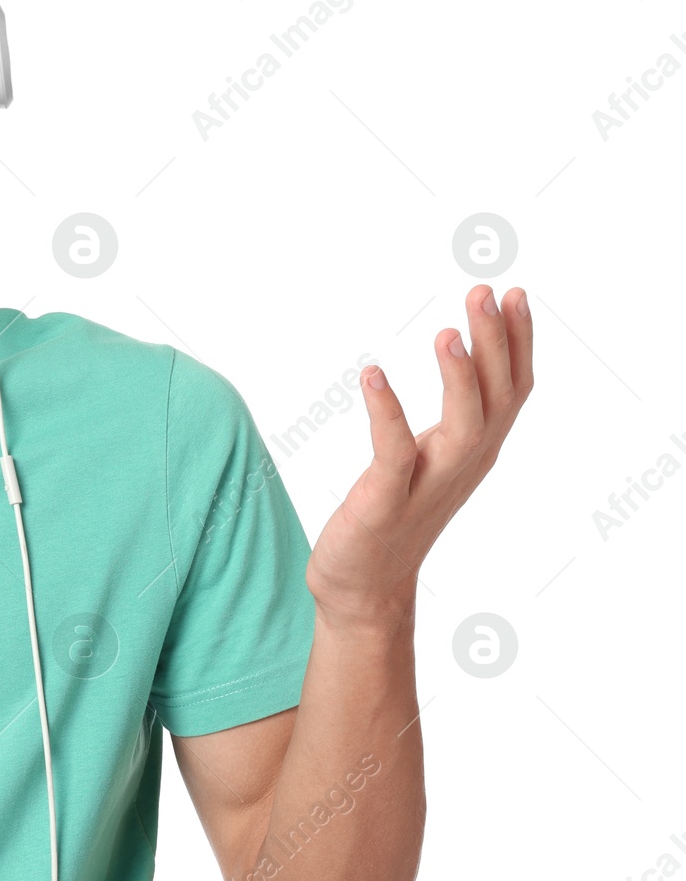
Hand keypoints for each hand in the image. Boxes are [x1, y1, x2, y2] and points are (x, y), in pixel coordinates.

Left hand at [305, 284, 533, 627]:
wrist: (362, 588)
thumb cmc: (394, 513)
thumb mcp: (433, 455)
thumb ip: (455, 414)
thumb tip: (467, 355)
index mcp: (474, 450)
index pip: (510, 390)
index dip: (517, 343)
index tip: (515, 293)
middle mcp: (461, 465)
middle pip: (495, 398)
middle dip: (496, 344)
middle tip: (487, 292)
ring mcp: (426, 485)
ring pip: (463, 426)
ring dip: (459, 378)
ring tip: (447, 332)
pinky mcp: (384, 502)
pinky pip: (392, 452)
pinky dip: (385, 412)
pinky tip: (373, 375)